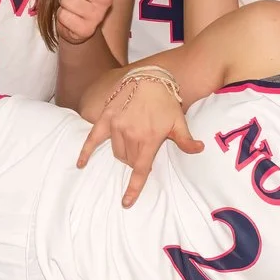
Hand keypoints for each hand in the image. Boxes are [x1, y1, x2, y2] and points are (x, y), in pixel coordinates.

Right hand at [76, 74, 201, 207]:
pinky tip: (81, 164)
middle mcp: (131, 134)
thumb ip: (186, 139)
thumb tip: (199, 149)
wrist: (150, 77)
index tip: (127, 202)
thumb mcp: (179, 121)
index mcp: (149, 139)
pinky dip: (86, 152)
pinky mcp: (106, 118)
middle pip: (128, 160)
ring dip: (122, 154)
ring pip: (116, 152)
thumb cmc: (166, 101)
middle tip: (143, 147)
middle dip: (134, 160)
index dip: (134, 187)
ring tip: (131, 141)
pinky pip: (93, 138)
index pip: (140, 169)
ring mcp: (117, 126)